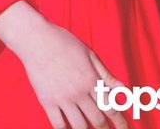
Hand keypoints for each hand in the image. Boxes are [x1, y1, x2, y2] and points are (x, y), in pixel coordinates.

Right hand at [12, 15, 128, 128]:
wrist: (37, 39)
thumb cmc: (64, 43)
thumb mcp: (89, 54)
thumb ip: (106, 75)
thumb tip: (123, 89)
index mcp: (91, 79)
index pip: (111, 107)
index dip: (120, 123)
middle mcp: (79, 92)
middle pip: (97, 121)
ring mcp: (62, 98)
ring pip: (79, 127)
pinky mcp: (47, 102)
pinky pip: (58, 125)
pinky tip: (70, 128)